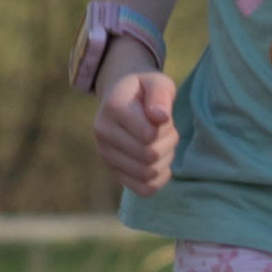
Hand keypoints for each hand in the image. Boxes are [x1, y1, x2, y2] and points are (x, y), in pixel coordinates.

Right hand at [93, 58, 176, 193]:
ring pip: (148, 174)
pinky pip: (143, 189)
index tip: (164, 117)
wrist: (122, 98)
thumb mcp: (157, 82)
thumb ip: (160, 95)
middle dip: (168, 143)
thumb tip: (160, 117)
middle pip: (150, 156)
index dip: (166, 128)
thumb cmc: (144, 90)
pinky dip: (159, 180)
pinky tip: (160, 163)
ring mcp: (105, 154)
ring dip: (165, 160)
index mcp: (113, 107)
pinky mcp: (113, 171)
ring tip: (161, 143)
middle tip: (167, 130)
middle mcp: (103, 133)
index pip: (149, 134)